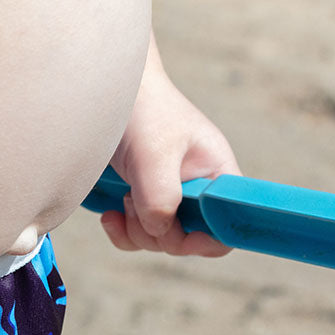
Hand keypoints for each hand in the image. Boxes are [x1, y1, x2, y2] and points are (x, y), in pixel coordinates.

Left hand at [101, 35, 241, 256]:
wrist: (106, 93)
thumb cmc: (141, 112)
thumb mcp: (155, 152)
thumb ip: (162, 195)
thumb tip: (161, 231)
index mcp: (216, 175)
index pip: (228, 224)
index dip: (208, 239)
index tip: (178, 232)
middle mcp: (196, 191)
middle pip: (187, 241)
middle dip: (158, 233)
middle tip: (135, 199)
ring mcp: (168, 198)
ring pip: (158, 241)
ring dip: (136, 231)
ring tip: (125, 197)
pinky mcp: (142, 202)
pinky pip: (136, 237)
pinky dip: (121, 232)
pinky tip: (109, 214)